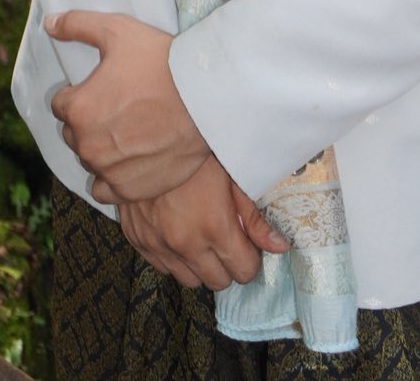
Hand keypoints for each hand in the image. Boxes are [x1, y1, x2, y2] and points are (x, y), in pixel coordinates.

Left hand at [47, 9, 210, 200]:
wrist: (204, 99)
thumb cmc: (160, 62)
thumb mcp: (118, 31)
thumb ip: (77, 25)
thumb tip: (48, 24)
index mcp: (78, 108)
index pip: (62, 104)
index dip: (81, 92)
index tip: (104, 87)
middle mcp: (86, 144)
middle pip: (74, 132)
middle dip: (88, 120)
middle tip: (119, 106)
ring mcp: (107, 170)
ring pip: (90, 158)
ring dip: (100, 147)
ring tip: (129, 130)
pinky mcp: (128, 190)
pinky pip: (103, 189)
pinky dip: (111, 176)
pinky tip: (129, 159)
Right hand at [118, 155, 288, 289]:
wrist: (142, 138)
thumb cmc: (194, 152)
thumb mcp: (231, 177)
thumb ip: (254, 217)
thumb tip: (279, 247)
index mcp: (214, 226)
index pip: (243, 270)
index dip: (249, 258)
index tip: (246, 243)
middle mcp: (186, 243)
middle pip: (218, 281)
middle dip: (227, 265)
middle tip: (225, 240)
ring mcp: (159, 245)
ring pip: (190, 280)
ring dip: (200, 265)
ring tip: (201, 237)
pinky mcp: (139, 242)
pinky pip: (164, 268)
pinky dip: (174, 258)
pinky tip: (178, 233)